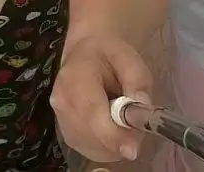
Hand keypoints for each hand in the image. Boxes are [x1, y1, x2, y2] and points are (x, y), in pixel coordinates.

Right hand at [50, 34, 151, 162]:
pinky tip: (113, 128)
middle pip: (92, 136)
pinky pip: (89, 150)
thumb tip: (142, 109)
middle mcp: (63, 102)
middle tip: (138, 124)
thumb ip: (138, 81)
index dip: (113, 135)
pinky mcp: (66, 132)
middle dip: (120, 139)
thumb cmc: (108, 54)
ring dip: (114, 144)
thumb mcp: (129, 57)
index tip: (134, 149)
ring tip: (124, 120)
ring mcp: (60, 119)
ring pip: (92, 148)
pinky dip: (106, 147)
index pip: (92, 113)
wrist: (83, 53)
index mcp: (76, 78)